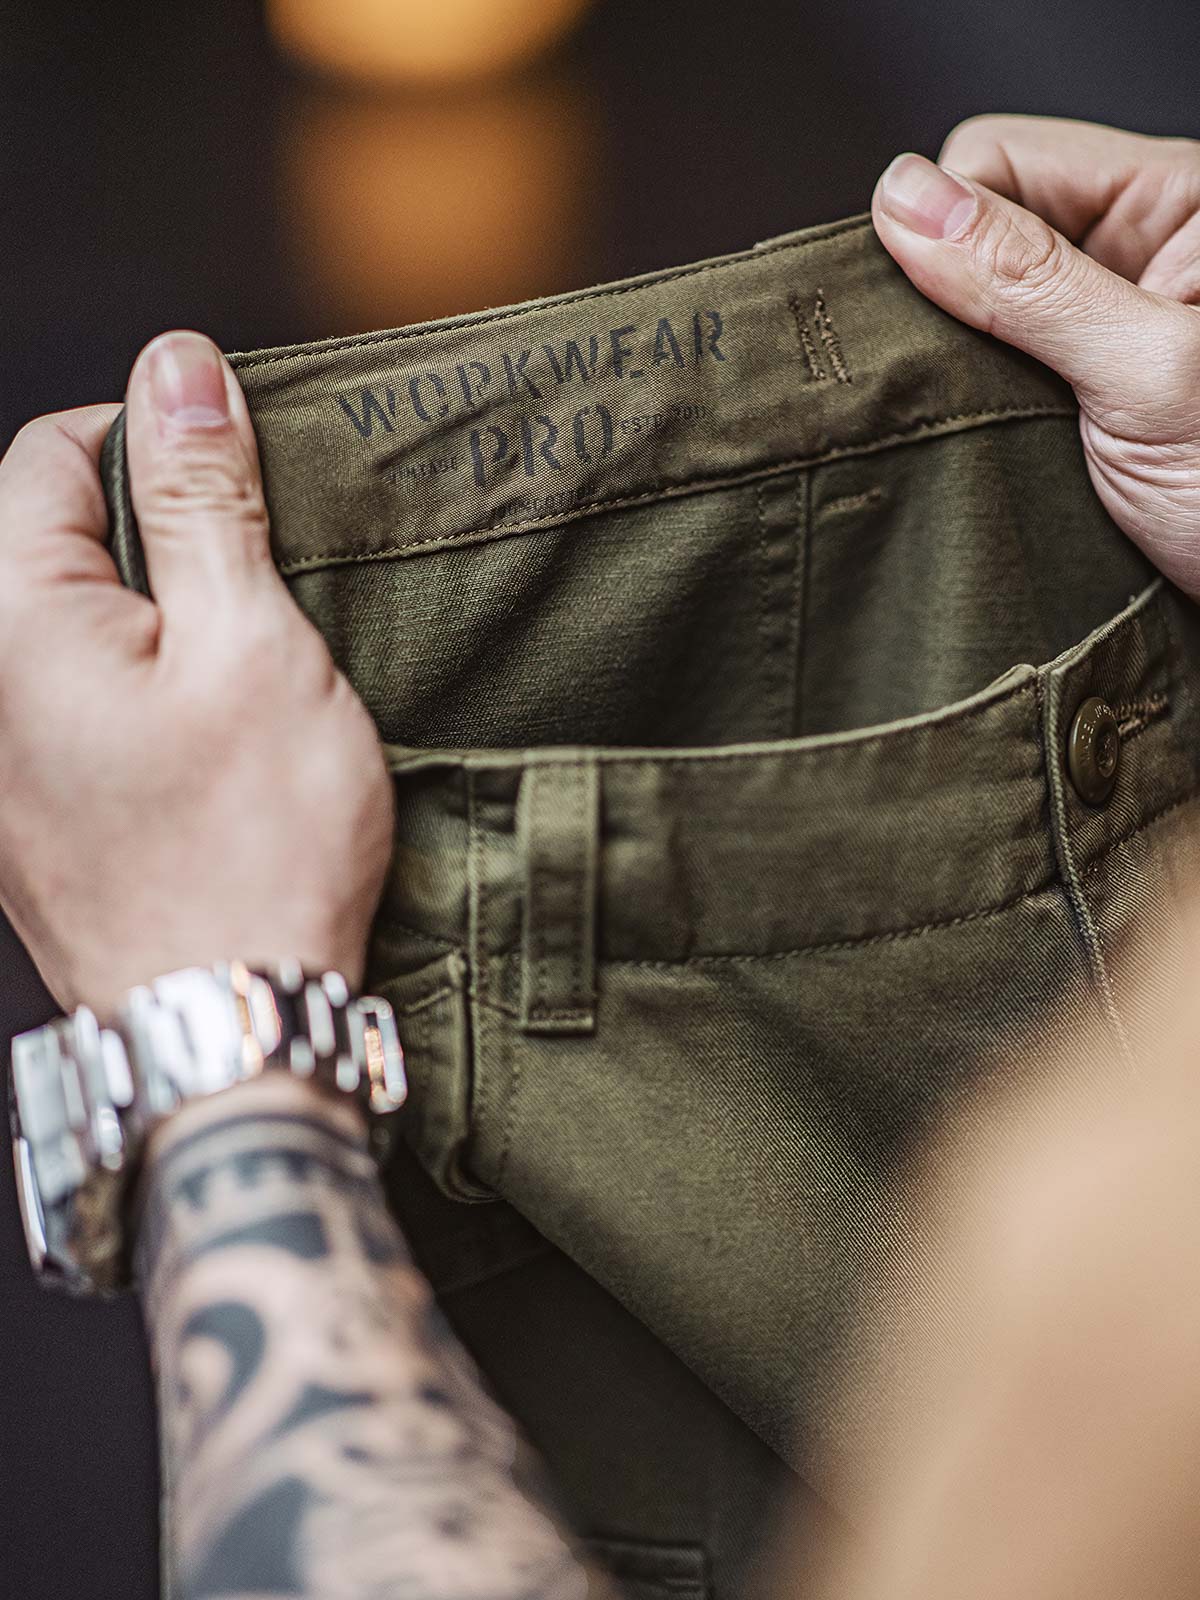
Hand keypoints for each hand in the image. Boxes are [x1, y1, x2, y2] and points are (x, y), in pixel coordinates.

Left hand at [0, 331, 393, 1016]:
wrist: (226, 1024)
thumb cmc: (252, 843)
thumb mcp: (251, 643)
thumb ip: (203, 498)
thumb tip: (177, 366)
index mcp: (12, 620)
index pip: (52, 455)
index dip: (156, 440)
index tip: (245, 485)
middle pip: (52, 539)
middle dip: (160, 533)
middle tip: (261, 589)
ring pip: (70, 625)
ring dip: (159, 616)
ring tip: (245, 667)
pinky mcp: (28, 817)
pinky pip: (75, 703)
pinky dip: (143, 687)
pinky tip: (208, 737)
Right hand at [873, 116, 1199, 599]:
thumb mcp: (1143, 374)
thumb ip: (1026, 282)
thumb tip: (902, 200)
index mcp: (1176, 201)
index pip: (1000, 161)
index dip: (950, 229)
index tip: (946, 319)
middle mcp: (1138, 249)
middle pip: (979, 230)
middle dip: (948, 306)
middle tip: (982, 389)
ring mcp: (1102, 326)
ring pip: (969, 309)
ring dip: (959, 371)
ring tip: (995, 429)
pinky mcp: (1076, 396)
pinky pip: (983, 377)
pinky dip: (970, 414)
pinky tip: (991, 450)